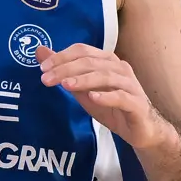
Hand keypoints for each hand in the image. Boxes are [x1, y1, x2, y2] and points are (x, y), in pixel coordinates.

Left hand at [36, 44, 171, 151]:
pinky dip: (107, 96)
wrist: (139, 129)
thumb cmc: (111, 107)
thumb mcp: (83, 90)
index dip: (62, 56)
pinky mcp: (136, 104)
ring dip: (84, 80)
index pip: (83, 51)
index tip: (42, 68)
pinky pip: (121, 97)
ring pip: (106, 76)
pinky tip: (93, 98)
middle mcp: (120, 68)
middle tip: (46, 79)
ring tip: (65, 85)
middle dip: (66, 68)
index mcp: (107, 61)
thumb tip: (40, 52)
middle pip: (91, 62)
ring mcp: (130, 85)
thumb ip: (64, 72)